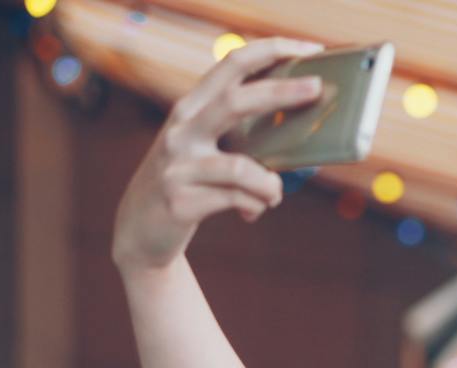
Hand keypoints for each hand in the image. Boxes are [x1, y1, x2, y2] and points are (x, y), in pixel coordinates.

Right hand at [112, 38, 324, 271]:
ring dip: (271, 185)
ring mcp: (178, 166)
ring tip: (274, 194)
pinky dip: (256, 205)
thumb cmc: (191, 183)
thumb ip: (242, 136)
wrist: (141, 229)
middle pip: (235, 101)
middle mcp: (181, 129)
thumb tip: (304, 141)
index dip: (271, 50)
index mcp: (192, 107)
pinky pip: (237, 200)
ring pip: (243, 168)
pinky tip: (252, 212)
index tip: (309, 47)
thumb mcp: (206, 148)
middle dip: (280, 93)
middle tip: (315, 87)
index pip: (231, 63)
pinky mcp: (181, 201)